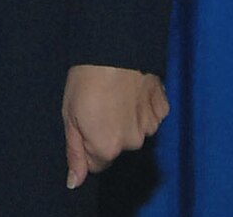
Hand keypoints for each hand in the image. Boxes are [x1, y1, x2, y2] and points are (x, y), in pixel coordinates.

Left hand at [62, 63, 166, 188]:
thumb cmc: (84, 80)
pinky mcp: (163, 109)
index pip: (96, 163)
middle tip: (98, 104)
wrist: (114, 48)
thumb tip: (75, 183)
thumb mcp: (69, 116)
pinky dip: (141, 107)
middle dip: (108, 132)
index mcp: (107, 147)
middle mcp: (132, 144)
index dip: (87, 144)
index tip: (84, 123)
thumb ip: (75, 153)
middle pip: (117, 147)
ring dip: (126, 120)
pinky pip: (150, 117)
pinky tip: (131, 90)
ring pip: (134, 132)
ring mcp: (151, 127)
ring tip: (115, 95)